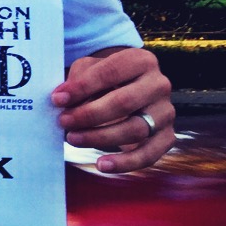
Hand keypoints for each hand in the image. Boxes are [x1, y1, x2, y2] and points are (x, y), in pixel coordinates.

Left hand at [52, 46, 173, 172]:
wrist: (127, 86)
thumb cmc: (102, 77)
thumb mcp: (89, 68)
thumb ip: (78, 80)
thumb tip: (62, 100)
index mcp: (141, 60)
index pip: (111, 72)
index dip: (82, 87)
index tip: (57, 99)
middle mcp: (159, 84)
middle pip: (124, 103)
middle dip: (89, 114)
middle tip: (63, 121)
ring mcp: (166, 112)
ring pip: (135, 130)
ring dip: (100, 137)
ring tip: (73, 138)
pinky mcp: (167, 136)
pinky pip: (149, 154)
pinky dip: (125, 163)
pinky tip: (102, 165)